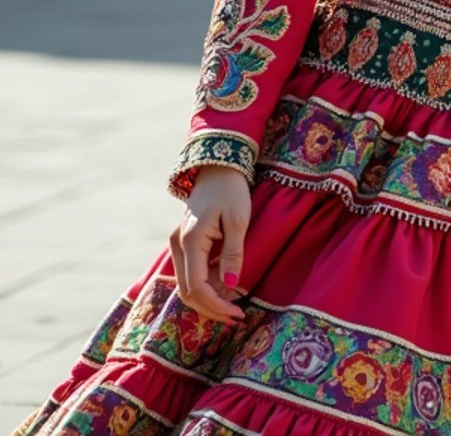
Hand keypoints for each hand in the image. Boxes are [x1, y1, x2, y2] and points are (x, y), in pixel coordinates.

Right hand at [169, 166, 251, 323]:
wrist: (217, 168)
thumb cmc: (231, 191)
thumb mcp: (238, 219)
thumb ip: (233, 253)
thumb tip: (231, 286)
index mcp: (191, 240)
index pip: (197, 287)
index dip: (216, 305)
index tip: (237, 314)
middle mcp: (178, 246)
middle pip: (188, 293)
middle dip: (211, 309)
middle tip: (236, 317)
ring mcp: (177, 245)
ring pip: (186, 286)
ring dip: (208, 299)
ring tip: (233, 305)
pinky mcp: (183, 244)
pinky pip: (190, 273)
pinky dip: (205, 286)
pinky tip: (225, 287)